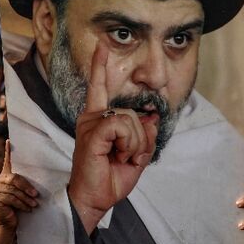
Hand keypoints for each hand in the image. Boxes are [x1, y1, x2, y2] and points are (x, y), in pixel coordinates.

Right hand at [0, 139, 37, 230]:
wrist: (6, 224)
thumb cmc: (16, 209)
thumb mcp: (20, 195)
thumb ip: (23, 187)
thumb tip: (39, 182)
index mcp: (3, 178)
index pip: (7, 163)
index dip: (8, 152)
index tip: (10, 140)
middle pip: (13, 178)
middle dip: (26, 186)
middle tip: (36, 194)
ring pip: (13, 190)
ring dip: (26, 198)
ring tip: (35, 204)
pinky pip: (11, 199)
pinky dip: (22, 204)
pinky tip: (28, 209)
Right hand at [68, 43, 157, 232]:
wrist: (96, 198)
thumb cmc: (110, 178)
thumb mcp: (137, 155)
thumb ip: (145, 134)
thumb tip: (153, 115)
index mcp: (98, 120)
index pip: (99, 88)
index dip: (100, 66)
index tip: (101, 45)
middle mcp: (91, 118)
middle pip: (131, 112)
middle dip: (141, 138)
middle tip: (128, 157)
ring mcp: (90, 125)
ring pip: (130, 119)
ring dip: (136, 143)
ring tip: (122, 158)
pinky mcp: (92, 133)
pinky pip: (122, 126)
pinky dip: (129, 143)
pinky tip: (119, 156)